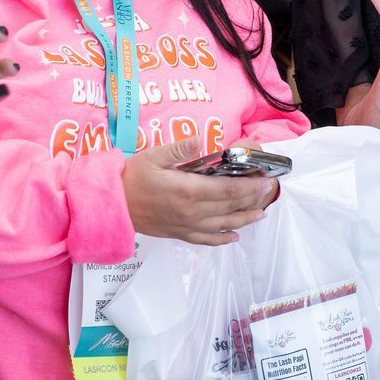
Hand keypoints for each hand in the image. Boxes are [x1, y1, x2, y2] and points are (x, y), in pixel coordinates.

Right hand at [122, 136, 277, 244]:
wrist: (110, 206)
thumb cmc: (131, 177)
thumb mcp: (154, 156)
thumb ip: (180, 149)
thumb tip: (200, 140)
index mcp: (189, 190)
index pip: (228, 189)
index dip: (250, 186)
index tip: (265, 181)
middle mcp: (192, 211)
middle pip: (230, 207)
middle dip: (252, 199)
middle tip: (269, 192)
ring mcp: (186, 225)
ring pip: (223, 225)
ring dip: (244, 220)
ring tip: (260, 214)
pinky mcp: (178, 234)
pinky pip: (205, 240)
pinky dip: (222, 239)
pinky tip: (233, 236)